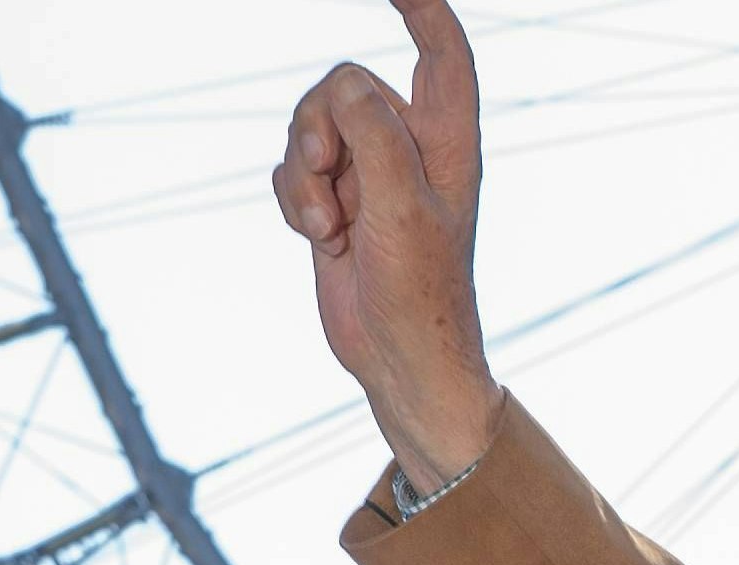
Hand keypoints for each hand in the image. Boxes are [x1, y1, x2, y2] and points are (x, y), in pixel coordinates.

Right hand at [271, 0, 499, 489]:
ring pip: (309, 126)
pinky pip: (291, 168)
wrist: (397, 356)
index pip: (441, 54)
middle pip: (344, 85)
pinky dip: (294, 201)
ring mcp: (370, 173)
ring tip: (332, 229)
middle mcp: (410, 148)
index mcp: (447, 141)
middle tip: (335, 187)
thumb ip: (374, 135)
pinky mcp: (337, 200)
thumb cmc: (420, 290)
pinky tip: (320, 241)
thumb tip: (349, 86)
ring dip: (304, 176)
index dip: (422, 8)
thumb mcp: (402, 208)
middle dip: (322, 130)